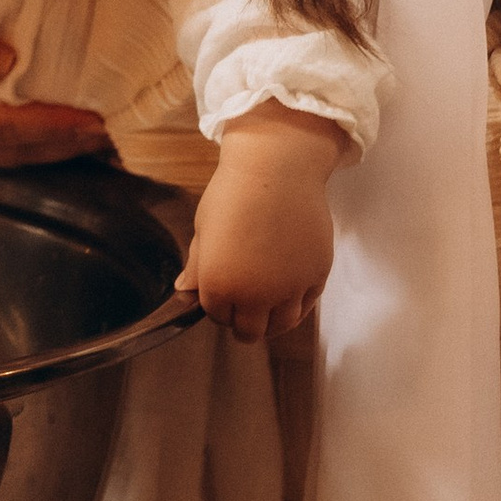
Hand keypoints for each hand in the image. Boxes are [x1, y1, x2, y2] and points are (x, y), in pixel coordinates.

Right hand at [0, 81, 104, 168]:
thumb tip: (9, 62)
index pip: (10, 125)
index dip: (55, 124)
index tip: (95, 120)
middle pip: (18, 150)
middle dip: (66, 143)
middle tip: (111, 135)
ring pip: (12, 157)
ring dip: (55, 149)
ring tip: (95, 140)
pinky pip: (1, 153)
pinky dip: (35, 147)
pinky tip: (57, 140)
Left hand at [178, 103, 344, 342]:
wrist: (277, 168)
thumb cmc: (233, 193)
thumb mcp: (203, 229)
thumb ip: (197, 268)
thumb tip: (183, 294)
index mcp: (220, 285)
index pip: (218, 316)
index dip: (218, 308)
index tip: (221, 295)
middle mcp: (257, 294)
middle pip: (250, 331)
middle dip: (243, 322)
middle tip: (244, 307)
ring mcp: (291, 287)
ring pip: (282, 325)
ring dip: (271, 321)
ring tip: (267, 306)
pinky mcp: (317, 275)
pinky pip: (307, 305)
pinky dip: (297, 305)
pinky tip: (289, 292)